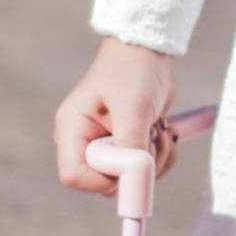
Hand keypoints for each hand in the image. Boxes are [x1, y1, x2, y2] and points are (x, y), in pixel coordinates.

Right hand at [54, 38, 178, 196]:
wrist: (147, 52)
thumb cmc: (133, 70)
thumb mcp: (133, 106)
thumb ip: (130, 144)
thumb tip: (135, 179)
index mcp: (72, 130)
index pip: (74, 177)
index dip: (104, 179)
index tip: (134, 162)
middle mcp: (83, 142)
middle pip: (105, 183)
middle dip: (137, 168)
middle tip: (155, 137)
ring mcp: (104, 146)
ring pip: (128, 180)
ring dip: (155, 160)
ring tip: (162, 128)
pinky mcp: (124, 147)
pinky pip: (142, 171)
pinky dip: (161, 156)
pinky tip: (164, 130)